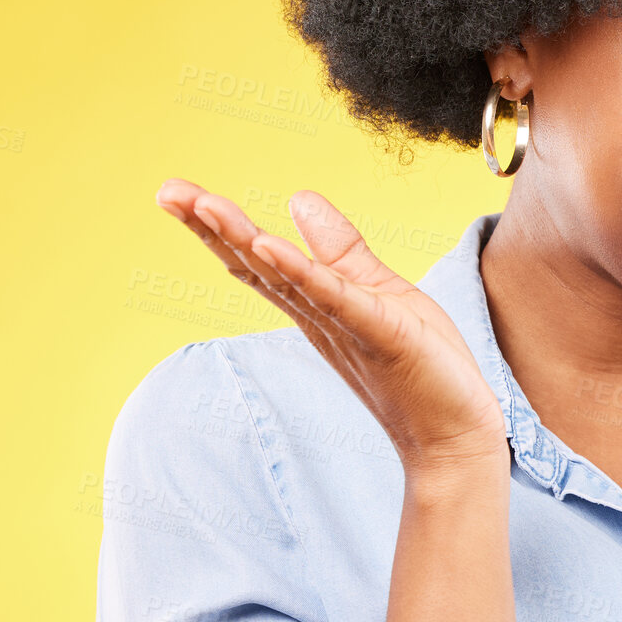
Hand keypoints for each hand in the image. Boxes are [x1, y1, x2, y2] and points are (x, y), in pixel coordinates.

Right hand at [154, 178, 507, 475]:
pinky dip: (301, 271)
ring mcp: (344, 325)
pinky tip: (269, 245)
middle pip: (256, 264)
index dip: (219, 225)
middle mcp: (318, 315)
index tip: (177, 192)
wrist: (454, 430)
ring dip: (245, 239)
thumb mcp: (375, 289)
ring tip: (205, 205)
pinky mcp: (378, 332)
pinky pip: (334, 298)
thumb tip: (297, 198)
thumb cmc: (419, 363)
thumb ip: (337, 248)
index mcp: (315, 303)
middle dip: (212, 227)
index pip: (257, 257)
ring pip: (285, 277)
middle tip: (167, 191)